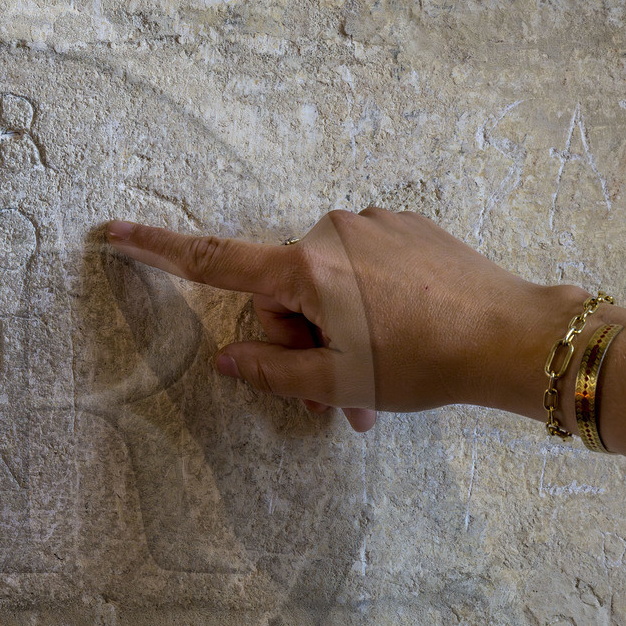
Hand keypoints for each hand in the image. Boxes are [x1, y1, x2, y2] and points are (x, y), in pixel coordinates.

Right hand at [104, 209, 588, 431]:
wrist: (513, 335)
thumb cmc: (423, 363)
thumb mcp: (335, 381)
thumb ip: (270, 370)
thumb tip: (229, 359)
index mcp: (305, 270)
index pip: (214, 261)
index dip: (157, 250)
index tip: (113, 232)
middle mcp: (331, 233)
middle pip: (283, 295)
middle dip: (302, 346)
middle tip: (338, 401)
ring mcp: (372, 224)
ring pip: (328, 286)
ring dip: (340, 332)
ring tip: (378, 384)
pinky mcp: (407, 224)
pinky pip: (365, 266)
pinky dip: (371, 305)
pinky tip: (406, 336)